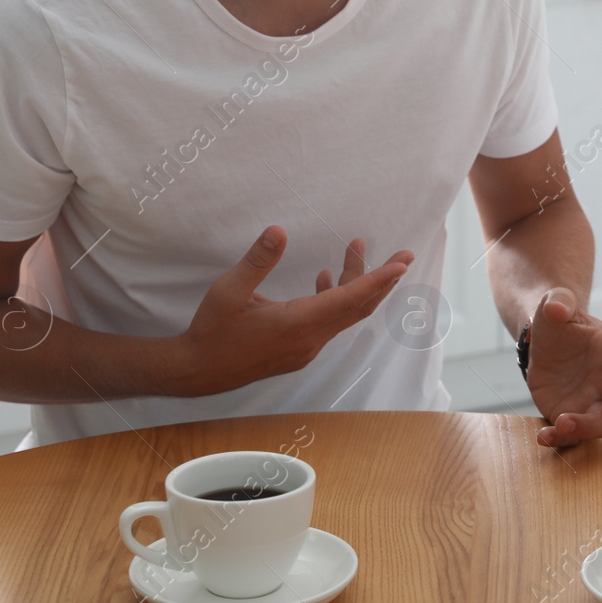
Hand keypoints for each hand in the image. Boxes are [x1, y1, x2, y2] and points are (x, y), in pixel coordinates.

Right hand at [175, 227, 414, 395]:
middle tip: (404, 254)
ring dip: (355, 284)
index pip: (349, 298)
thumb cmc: (212, 330)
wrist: (197, 371)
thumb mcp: (229, 290)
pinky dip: (337, 298)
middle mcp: (310, 339)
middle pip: (357, 306)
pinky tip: (324, 279)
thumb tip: (279, 231)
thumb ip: (257, 260)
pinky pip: (330, 322)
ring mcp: (306, 348)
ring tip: (355, 249)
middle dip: (382, 278)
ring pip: (344, 314)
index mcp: (297, 323)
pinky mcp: (299, 350)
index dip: (378, 279)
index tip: (402, 263)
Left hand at [525, 288, 601, 446]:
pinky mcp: (572, 416)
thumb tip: (556, 306)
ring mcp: (593, 401)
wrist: (541, 343)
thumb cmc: (557, 322)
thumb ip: (559, 301)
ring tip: (563, 423)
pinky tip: (543, 436)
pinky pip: (572, 434)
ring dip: (587, 427)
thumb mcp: (555, 304)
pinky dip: (561, 439)